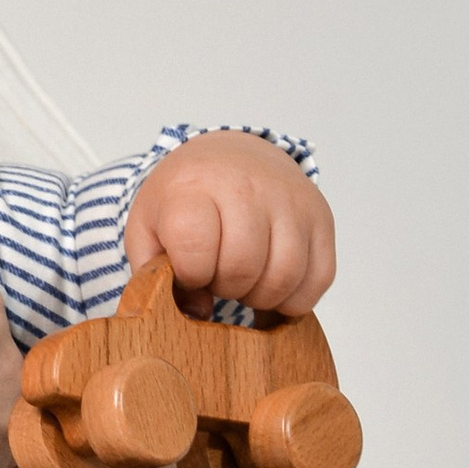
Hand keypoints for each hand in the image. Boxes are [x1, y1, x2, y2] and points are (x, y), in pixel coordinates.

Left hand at [126, 131, 332, 317]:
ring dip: (261, 296)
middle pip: (243, 267)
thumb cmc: (188, 197)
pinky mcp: (321, 217)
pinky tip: (271, 283)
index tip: (188, 270)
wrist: (232, 156)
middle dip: (226, 288)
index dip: (190, 274)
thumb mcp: (148, 225)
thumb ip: (153, 273)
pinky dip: (294, 297)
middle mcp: (247, 187)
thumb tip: (198, 311)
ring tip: (244, 280)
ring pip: (285, 277)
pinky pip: (318, 278)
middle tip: (217, 277)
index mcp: (194, 186)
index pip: (194, 245)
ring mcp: (290, 201)